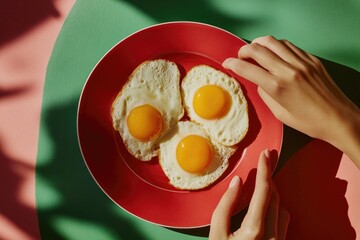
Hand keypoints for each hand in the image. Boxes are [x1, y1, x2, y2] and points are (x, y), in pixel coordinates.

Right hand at [209, 150, 288, 239]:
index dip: (264, 170)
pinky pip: (283, 223)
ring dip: (272, 197)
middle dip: (268, 179)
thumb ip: (225, 207)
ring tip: (259, 191)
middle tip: (263, 163)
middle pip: (275, 198)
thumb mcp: (216, 235)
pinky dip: (275, 212)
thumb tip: (236, 182)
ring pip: (283, 210)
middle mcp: (272, 236)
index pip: (263, 192)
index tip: (265, 155)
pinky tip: (263, 211)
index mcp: (254, 230)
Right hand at [223, 36, 359, 166]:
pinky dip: (277, 45)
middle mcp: (288, 70)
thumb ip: (266, 94)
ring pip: (274, 42)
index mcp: (277, 87)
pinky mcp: (312, 60)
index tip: (227, 63)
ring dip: (259, 43)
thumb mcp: (280, 113)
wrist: (338, 118)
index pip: (248, 69)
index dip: (233, 64)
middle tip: (240, 55)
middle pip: (258, 49)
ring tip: (255, 50)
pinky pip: (289, 45)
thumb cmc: (308, 122)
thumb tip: (260, 82)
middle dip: (244, 50)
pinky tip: (275, 52)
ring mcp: (301, 62)